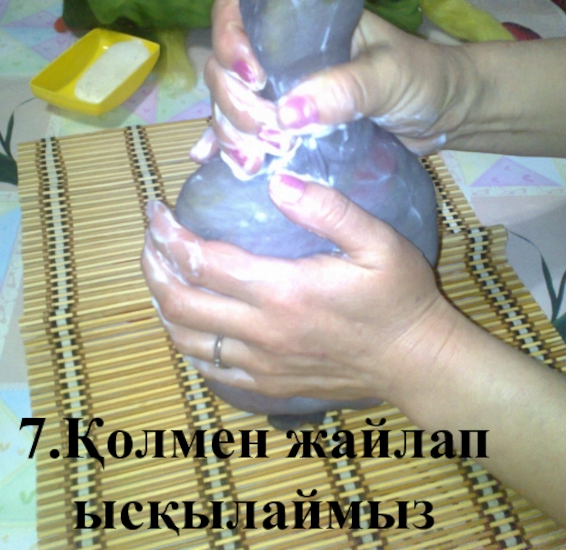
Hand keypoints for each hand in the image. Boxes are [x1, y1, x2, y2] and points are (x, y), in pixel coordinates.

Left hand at [141, 174, 459, 405]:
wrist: (414, 361)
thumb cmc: (400, 298)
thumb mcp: (378, 242)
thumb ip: (328, 209)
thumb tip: (277, 182)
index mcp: (282, 291)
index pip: (200, 261)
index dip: (167, 234)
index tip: (156, 211)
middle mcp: (260, 331)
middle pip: (179, 301)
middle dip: (153, 266)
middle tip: (150, 239)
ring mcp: (259, 363)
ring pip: (185, 338)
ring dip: (163, 304)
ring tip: (161, 274)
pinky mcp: (266, 383)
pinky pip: (208, 366)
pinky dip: (186, 340)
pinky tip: (187, 321)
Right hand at [191, 0, 474, 176]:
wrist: (443, 114)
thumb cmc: (422, 79)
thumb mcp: (389, 77)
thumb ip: (346, 90)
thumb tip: (288, 114)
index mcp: (302, 24)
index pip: (238, 14)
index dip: (231, 42)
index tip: (256, 80)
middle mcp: (281, 55)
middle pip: (224, 67)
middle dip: (236, 105)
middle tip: (271, 137)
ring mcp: (281, 92)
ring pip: (228, 104)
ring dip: (231, 133)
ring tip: (255, 163)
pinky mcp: (286, 128)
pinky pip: (243, 133)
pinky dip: (229, 147)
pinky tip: (220, 163)